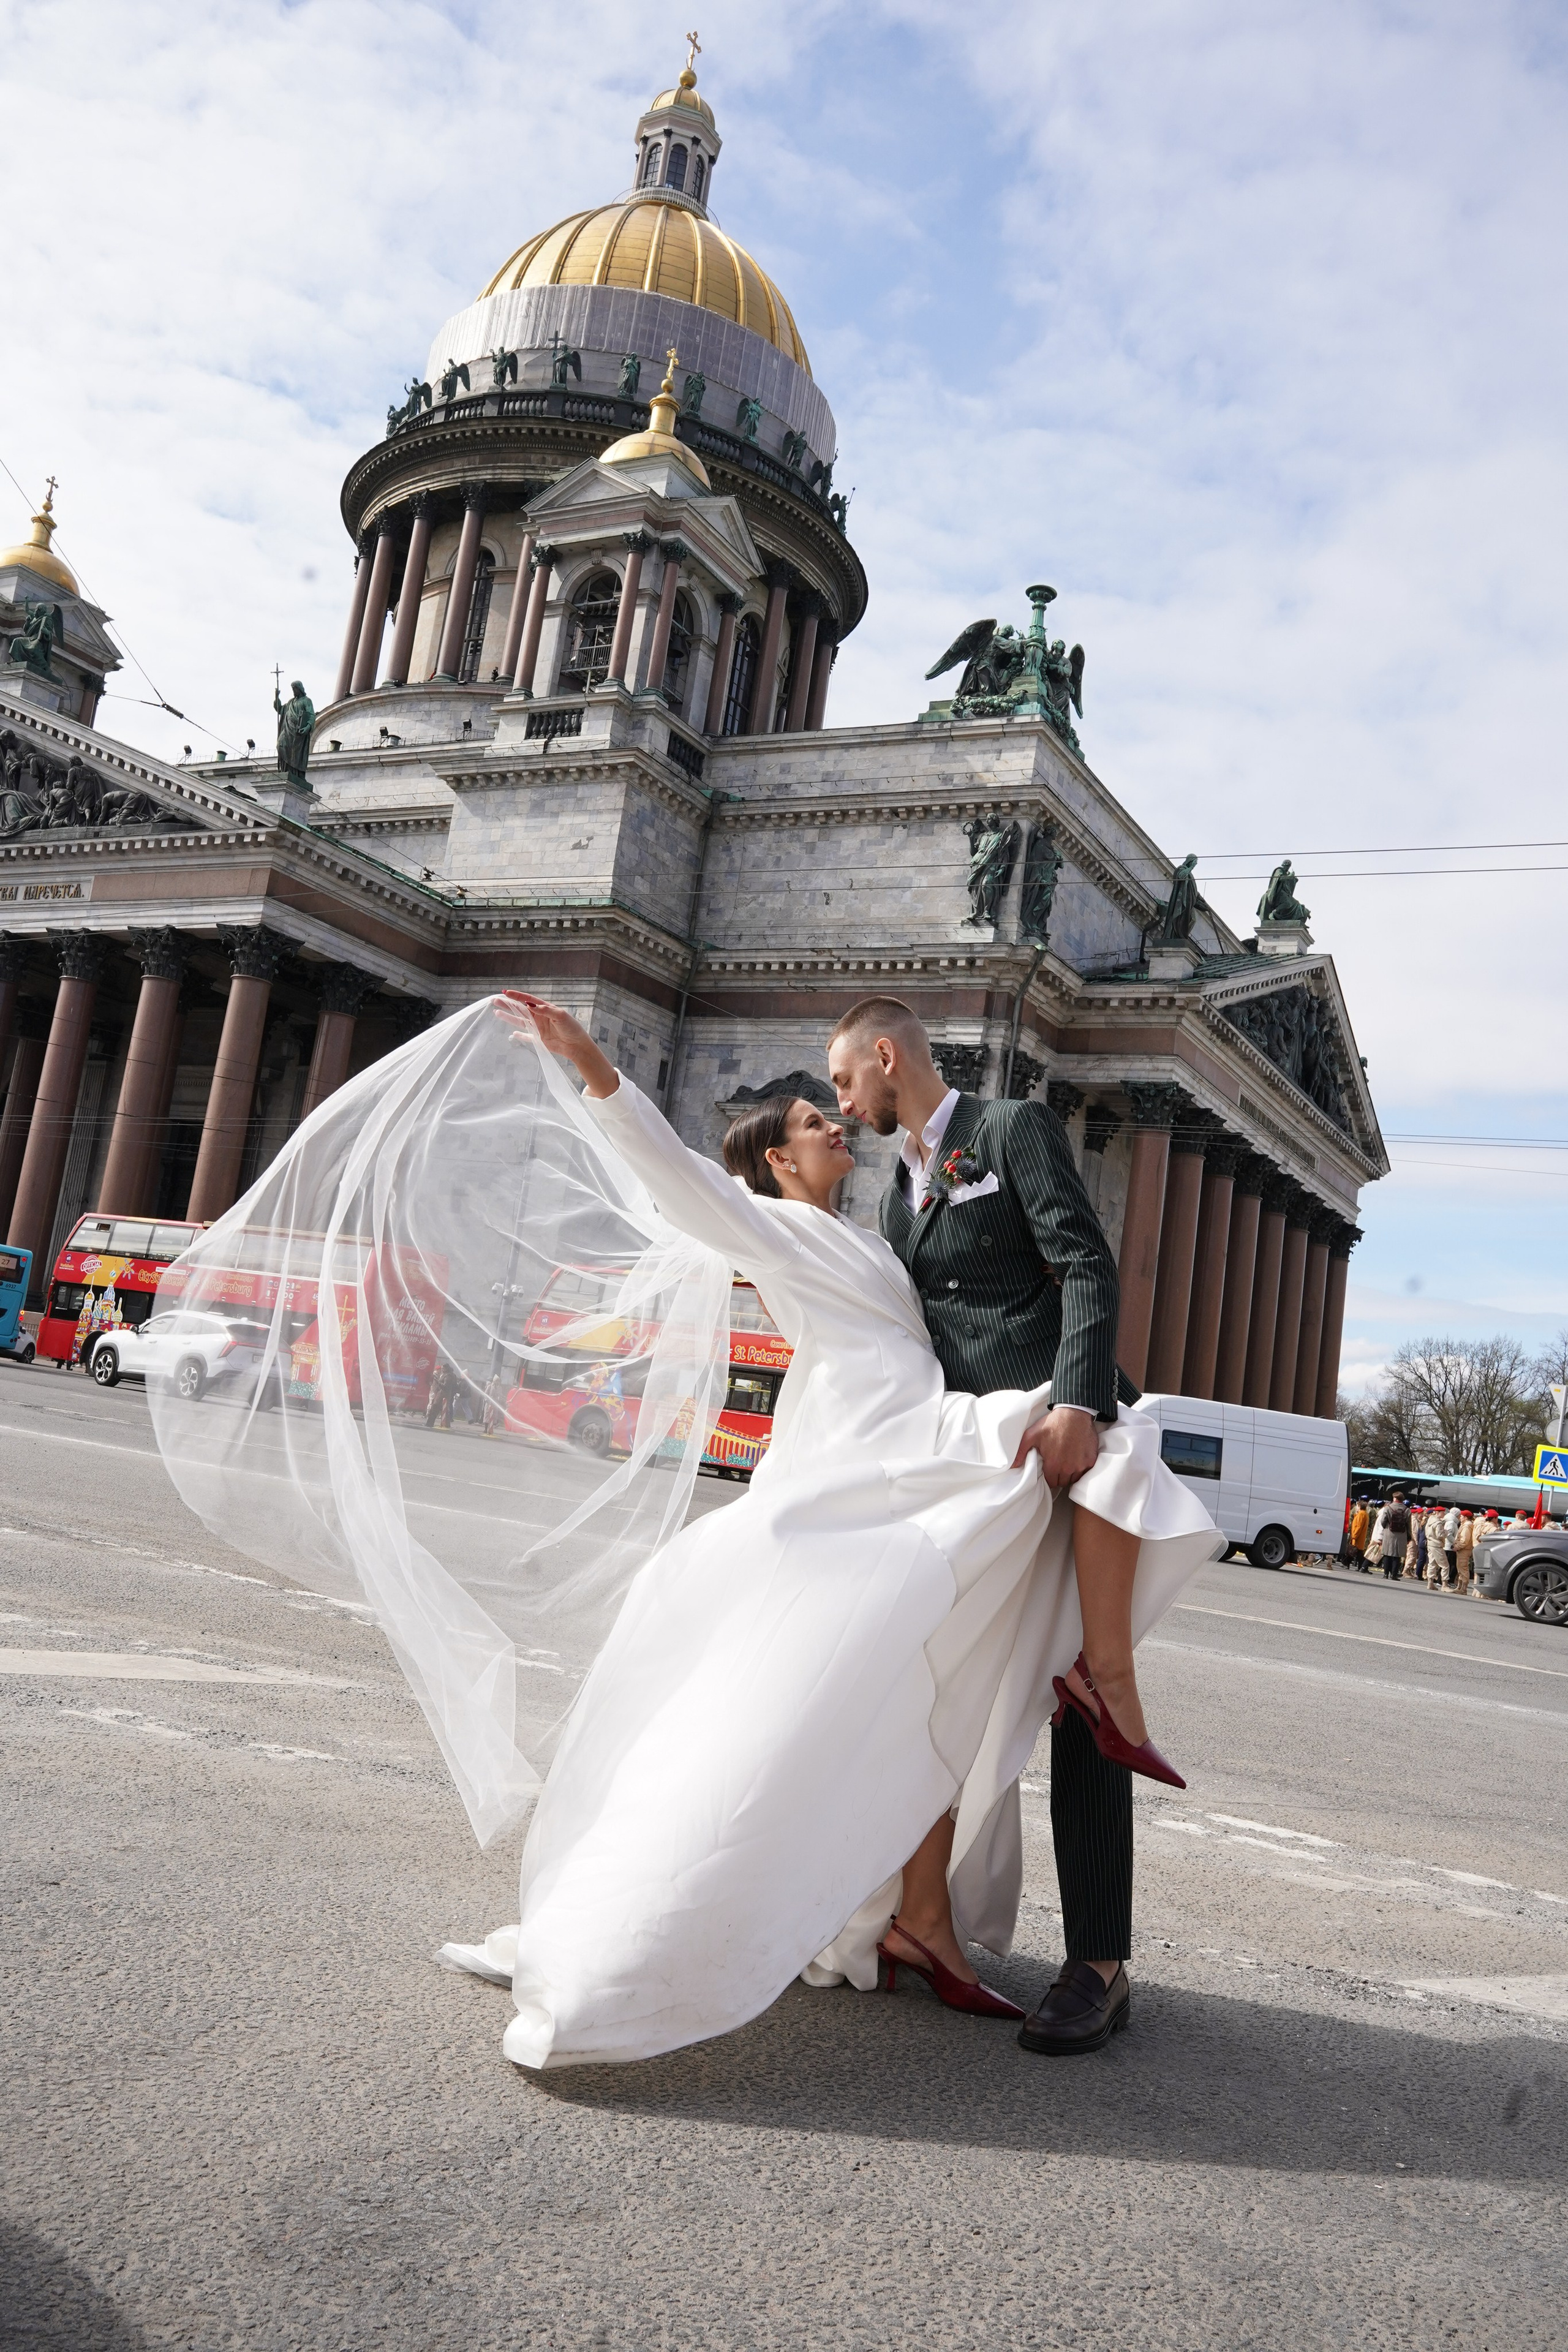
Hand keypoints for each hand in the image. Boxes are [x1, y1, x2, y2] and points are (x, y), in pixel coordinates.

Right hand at [496, 992, 618, 1097]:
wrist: (577, 1046)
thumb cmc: (572, 1028)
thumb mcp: (560, 1016)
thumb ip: (545, 1010)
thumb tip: (529, 1005)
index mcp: (545, 1008)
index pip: (528, 1000)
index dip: (517, 996)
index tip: (506, 992)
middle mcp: (540, 1017)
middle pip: (521, 1009)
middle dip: (508, 1004)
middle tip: (495, 1000)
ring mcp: (538, 1028)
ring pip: (520, 1021)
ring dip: (509, 1017)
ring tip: (496, 1012)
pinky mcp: (539, 1039)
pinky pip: (527, 1037)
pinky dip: (520, 1035)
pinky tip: (512, 1033)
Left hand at [1013, 1404, 1099, 1489]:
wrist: (1074, 1412)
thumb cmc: (1053, 1423)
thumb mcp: (1032, 1434)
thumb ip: (1021, 1451)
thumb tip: (1012, 1465)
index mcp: (1053, 1464)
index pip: (1051, 1482)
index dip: (1049, 1476)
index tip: (1050, 1468)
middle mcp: (1068, 1468)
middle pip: (1063, 1481)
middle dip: (1059, 1475)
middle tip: (1058, 1463)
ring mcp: (1081, 1465)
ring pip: (1074, 1478)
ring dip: (1070, 1473)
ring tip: (1067, 1460)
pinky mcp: (1091, 1460)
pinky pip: (1085, 1471)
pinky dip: (1081, 1467)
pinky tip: (1077, 1457)